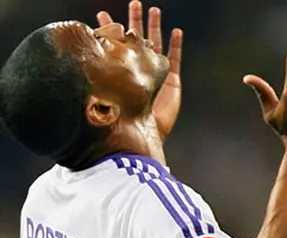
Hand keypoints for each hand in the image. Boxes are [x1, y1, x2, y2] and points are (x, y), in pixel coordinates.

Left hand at [96, 0, 182, 141]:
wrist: (141, 134)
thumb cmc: (121, 119)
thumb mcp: (105, 96)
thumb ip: (93, 84)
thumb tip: (69, 69)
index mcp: (124, 73)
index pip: (117, 46)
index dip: (112, 31)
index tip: (102, 16)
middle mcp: (140, 71)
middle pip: (139, 40)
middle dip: (136, 22)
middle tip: (134, 3)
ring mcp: (157, 75)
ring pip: (157, 45)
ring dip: (156, 28)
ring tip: (154, 11)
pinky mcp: (172, 82)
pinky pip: (175, 60)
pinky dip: (176, 45)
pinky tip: (176, 31)